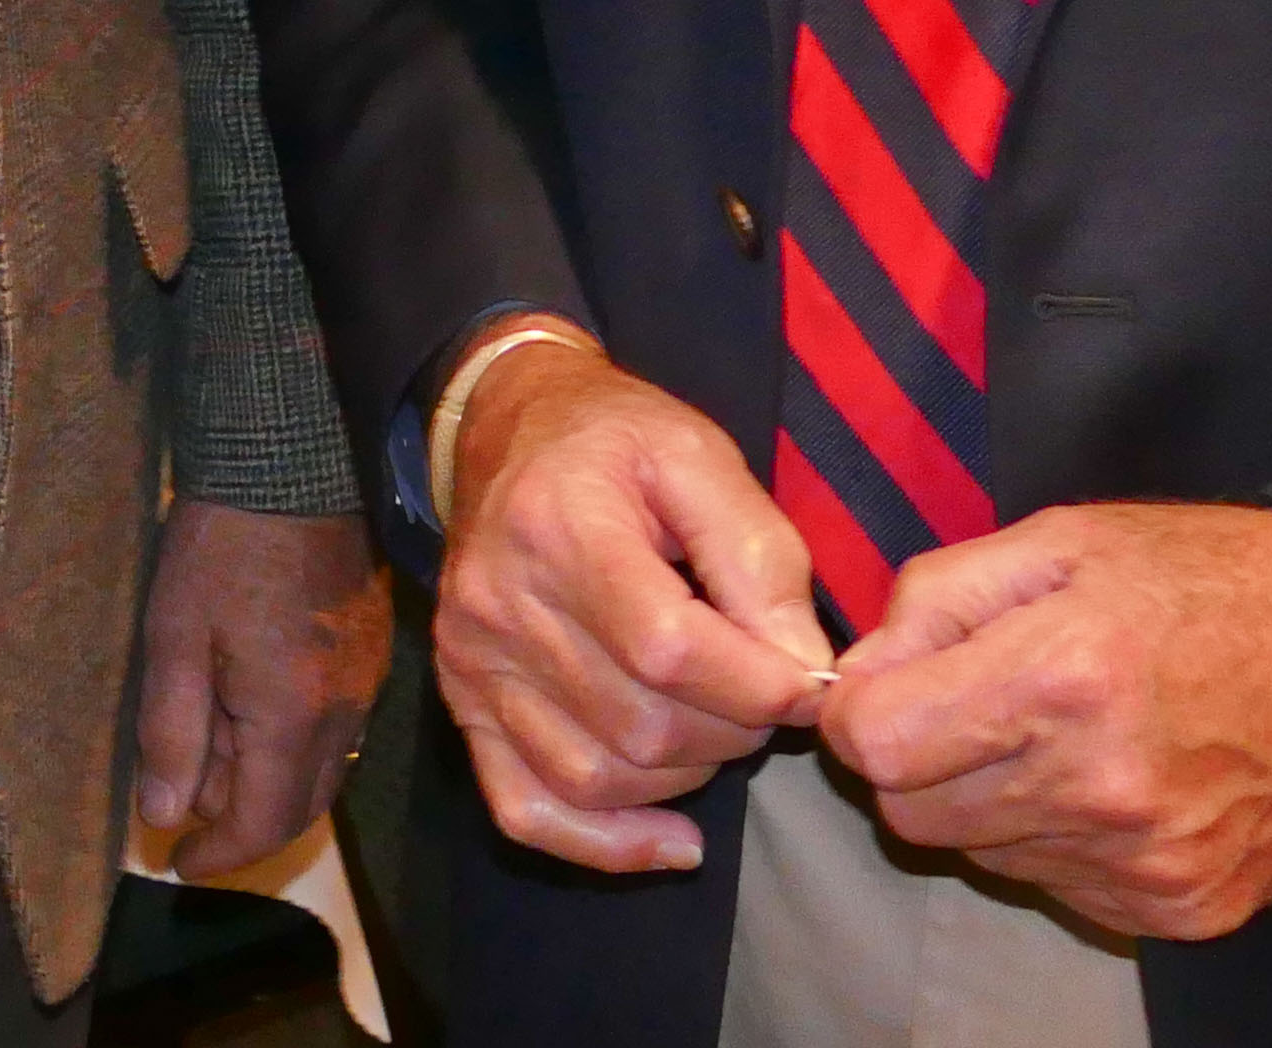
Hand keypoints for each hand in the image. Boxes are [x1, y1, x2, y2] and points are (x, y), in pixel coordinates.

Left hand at [132, 495, 391, 873]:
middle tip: (185, 812)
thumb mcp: (175, 636)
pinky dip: (294, 746)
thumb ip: (171, 732)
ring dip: (268, 784)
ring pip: (324, 770)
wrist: (294, 460)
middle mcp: (345, 712)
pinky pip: (338, 730)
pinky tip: (251, 713)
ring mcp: (366, 682)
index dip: (221, 853)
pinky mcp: (372, 652)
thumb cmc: (220, 545)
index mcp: (294, 715)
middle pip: (302, 807)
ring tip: (209, 757)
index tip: (178, 861)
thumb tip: (163, 814)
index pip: (266, 822)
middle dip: (243, 824)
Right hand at [430, 323, 833, 876]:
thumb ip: (760, 556)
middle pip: (638, 725)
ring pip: (598, 776)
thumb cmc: (616, 438)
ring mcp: (473, 662)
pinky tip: (673, 838)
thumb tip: (802, 670)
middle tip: (765, 693)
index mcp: (559, 527)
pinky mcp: (463, 702)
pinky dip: (607, 844)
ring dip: (688, 775)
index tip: (809, 684)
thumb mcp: (701, 454)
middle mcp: (499, 604)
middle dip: (733, 729)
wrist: (507, 428)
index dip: (755, 686)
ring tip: (719, 724)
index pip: (666, 648)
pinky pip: (528, 808)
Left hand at [817, 502, 1271, 940]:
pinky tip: (1114, 781)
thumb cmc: (1211, 580)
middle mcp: (1098, 786)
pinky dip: (1062, 841)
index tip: (892, 688)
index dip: (861, 712)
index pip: (876, 745)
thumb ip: (940, 597)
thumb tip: (863, 669)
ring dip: (992, 800)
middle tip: (975, 707)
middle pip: (914, 814)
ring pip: (984, 854)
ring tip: (1061, 736)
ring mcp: (1144, 860)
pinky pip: (1062, 888)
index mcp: (1059, 678)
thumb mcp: (1063, 538)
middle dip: (917, 759)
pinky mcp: (1184, 908)